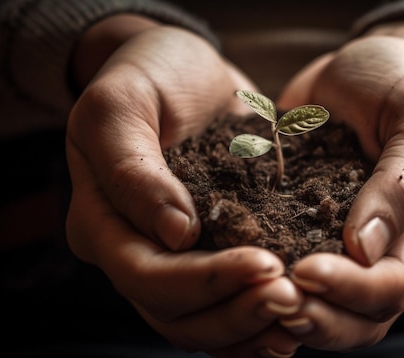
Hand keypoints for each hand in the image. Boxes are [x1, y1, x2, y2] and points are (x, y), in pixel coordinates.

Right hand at [66, 19, 301, 355]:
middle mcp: (132, 252)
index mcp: (100, 222)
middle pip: (175, 314)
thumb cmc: (146, 75)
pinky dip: (257, 321)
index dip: (204, 281)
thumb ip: (132, 168)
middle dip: (236, 312)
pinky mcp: (207, 255)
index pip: (144, 275)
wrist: (182, 70)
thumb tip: (174, 234)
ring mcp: (170, 260)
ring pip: (202, 324)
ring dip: (251, 326)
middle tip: (294, 297)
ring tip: (302, 311)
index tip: (266, 265)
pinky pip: (226, 306)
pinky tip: (296, 320)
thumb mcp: (120, 104)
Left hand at [276, 20, 403, 350]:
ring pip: (331, 309)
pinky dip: (273, 285)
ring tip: (255, 297)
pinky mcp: (315, 234)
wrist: (366, 68)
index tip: (306, 271)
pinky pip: (297, 273)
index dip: (353, 289)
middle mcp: (397, 250)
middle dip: (320, 316)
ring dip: (295, 312)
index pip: (398, 283)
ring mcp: (355, 248)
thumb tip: (366, 249)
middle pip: (365, 316)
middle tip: (272, 300)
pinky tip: (242, 279)